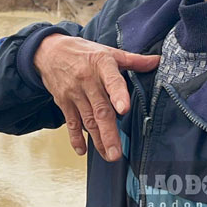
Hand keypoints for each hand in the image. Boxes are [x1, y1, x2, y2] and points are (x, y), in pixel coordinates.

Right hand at [34, 33, 159, 161]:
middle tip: (117, 152)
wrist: (49, 51)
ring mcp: (74, 93)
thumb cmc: (82, 52)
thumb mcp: (108, 52)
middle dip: (109, 132)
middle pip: (100, 109)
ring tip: (108, 155)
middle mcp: (87, 81)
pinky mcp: (64, 102)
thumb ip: (134, 60)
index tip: (124, 109)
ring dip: (98, 140)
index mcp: (101, 65)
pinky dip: (76, 137)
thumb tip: (158, 61)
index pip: (112, 81)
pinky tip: (82, 150)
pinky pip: (71, 122)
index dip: (118, 95)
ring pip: (88, 120)